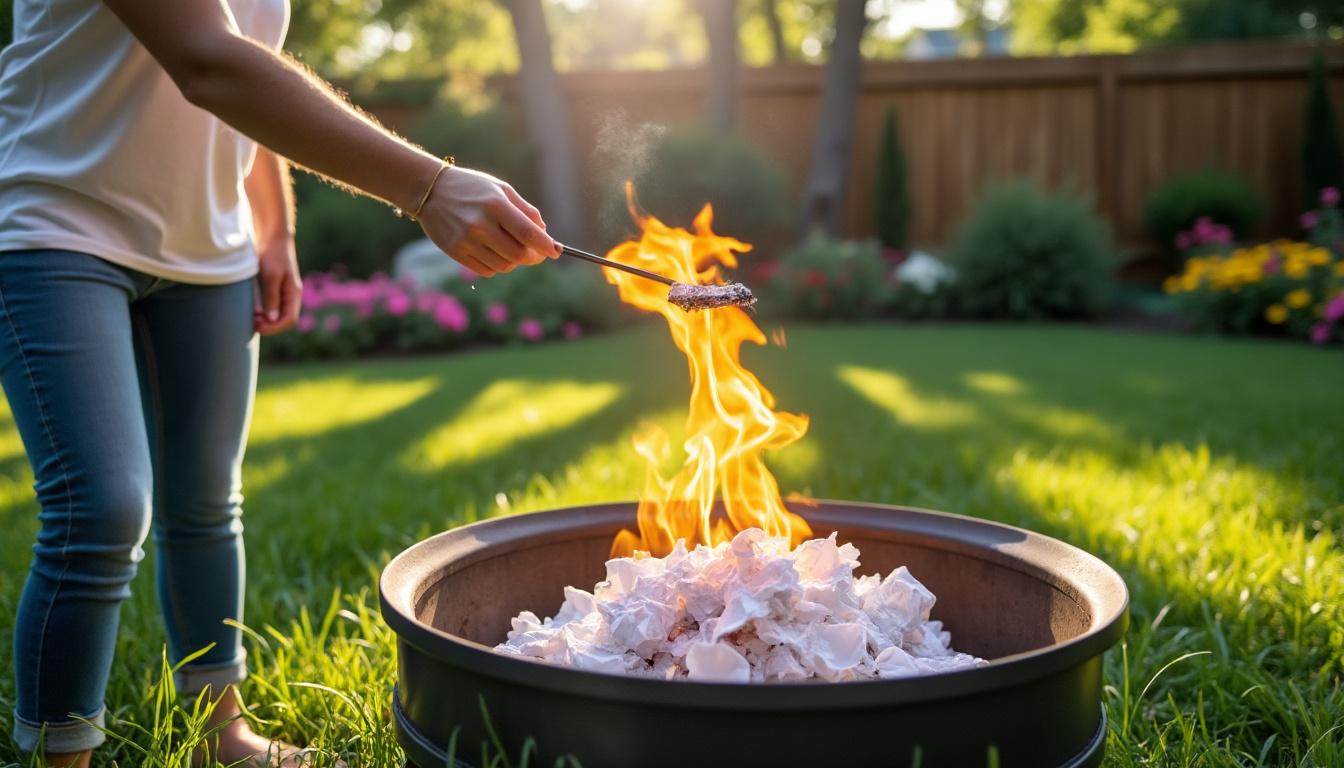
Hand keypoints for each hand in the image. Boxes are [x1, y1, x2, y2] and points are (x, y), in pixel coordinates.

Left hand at [254, 236, 301, 334]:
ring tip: (250, 317)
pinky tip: (251, 309)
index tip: (257, 326)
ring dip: (264, 320)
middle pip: (283, 320)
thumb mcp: (271, 275)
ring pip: (277, 315)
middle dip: (268, 325)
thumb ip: (271, 297)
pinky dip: (262, 312)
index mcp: (294, 293)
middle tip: (251, 322)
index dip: (274, 327)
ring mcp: (283, 293)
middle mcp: (290, 296)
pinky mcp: (274, 289)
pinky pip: (271, 307)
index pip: (289, 320)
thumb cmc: (272, 254)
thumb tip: (271, 319)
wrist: (272, 236)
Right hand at [415, 165, 558, 276]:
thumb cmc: (472, 188)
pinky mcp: (456, 253)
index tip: (556, 252)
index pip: (529, 234)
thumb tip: (544, 233)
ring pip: (505, 266)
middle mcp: (481, 225)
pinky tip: (495, 251)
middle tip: (536, 253)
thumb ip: (525, 210)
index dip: (546, 246)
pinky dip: (497, 265)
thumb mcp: (501, 189)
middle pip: (519, 255)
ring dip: (515, 261)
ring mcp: (467, 241)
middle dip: (533, 256)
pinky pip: (487, 270)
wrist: (430, 191)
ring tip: (511, 247)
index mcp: (496, 205)